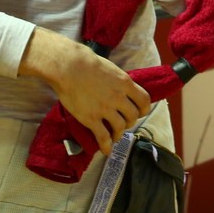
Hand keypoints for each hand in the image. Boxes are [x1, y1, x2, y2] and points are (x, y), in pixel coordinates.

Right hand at [47, 40, 152, 156]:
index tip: (139, 112)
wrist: (69, 66)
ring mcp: (105, 109)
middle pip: (133, 116)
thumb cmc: (87, 63)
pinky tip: (105, 149)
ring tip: (114, 136)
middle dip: (130, 122)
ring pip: (120, 127)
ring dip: (119, 134)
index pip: (144, 100)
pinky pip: (103, 136)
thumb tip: (123, 88)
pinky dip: (106, 146)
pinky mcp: (91, 118)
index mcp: (125, 84)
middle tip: (123, 123)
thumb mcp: (111, 69)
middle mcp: (118, 98)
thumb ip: (119, 82)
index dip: (144, 109)